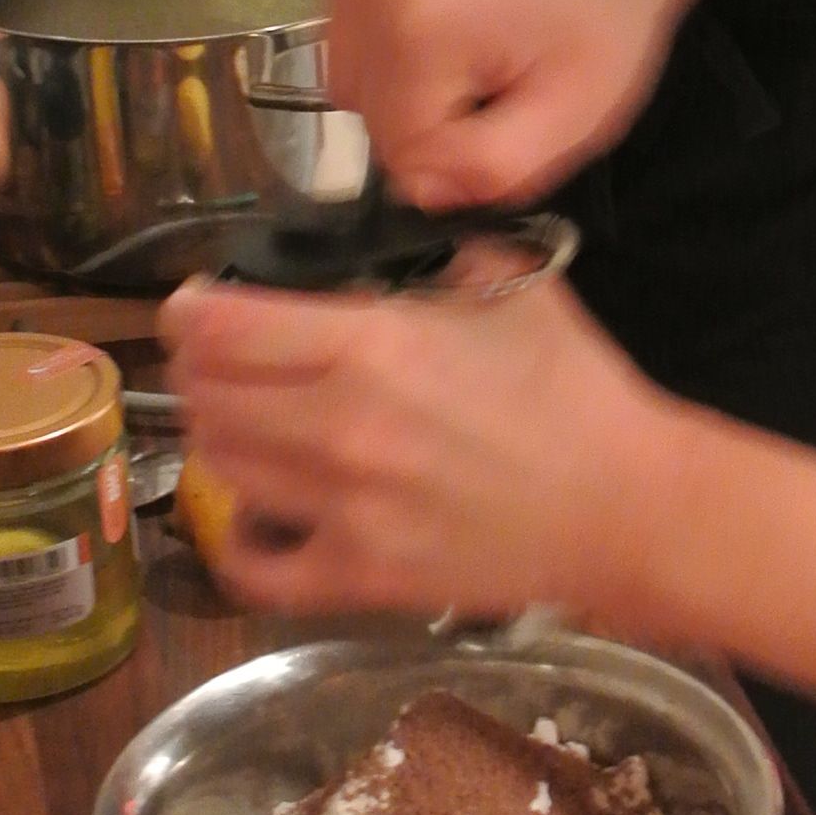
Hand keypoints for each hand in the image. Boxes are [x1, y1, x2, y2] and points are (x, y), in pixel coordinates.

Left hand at [162, 268, 680, 621]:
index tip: (194, 303)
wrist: (625, 506)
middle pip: (205, 395)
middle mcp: (339, 427)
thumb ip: (430, 248)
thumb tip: (370, 236)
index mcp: (371, 344)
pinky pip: (254, 567)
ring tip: (245, 420)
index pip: (222, 325)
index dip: (190, 308)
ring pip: (219, 467)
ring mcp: (343, 511)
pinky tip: (255, 509)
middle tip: (220, 358)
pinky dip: (235, 537)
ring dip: (218, 436)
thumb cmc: (572, 389)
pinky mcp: (359, 578)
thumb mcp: (508, 282)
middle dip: (198, 367)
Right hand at [324, 0, 696, 206]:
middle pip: (365, 111)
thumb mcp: (575, 115)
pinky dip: (389, 32)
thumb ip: (490, 169)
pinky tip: (447, 5)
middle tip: (495, 70)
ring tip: (474, 35)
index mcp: (418, 24)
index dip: (457, 149)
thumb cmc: (606, 11)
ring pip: (350, 72)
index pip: (399, 151)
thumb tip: (418, 189)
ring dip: (405, 77)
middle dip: (427, 113)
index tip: (507, 108)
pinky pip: (346, 24)